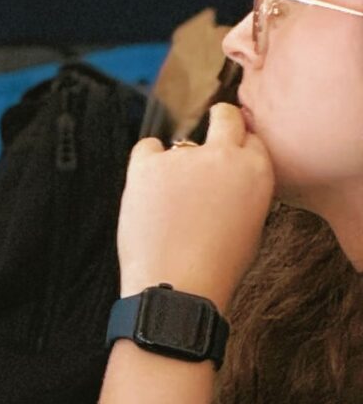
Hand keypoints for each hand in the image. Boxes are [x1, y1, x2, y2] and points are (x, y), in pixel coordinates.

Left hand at [116, 100, 274, 309]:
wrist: (178, 287)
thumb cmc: (217, 265)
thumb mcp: (251, 224)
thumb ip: (243, 189)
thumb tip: (230, 172)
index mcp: (257, 173)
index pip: (251, 138)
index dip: (240, 145)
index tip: (231, 152)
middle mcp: (223, 156)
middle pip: (225, 116)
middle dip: (221, 120)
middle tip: (213, 129)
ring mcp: (183, 157)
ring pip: (180, 143)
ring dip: (178, 163)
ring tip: (174, 204)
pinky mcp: (147, 164)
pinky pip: (147, 147)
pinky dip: (149, 162)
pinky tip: (152, 188)